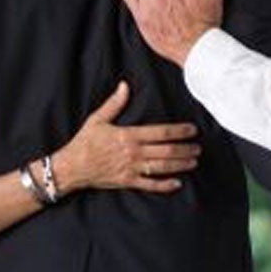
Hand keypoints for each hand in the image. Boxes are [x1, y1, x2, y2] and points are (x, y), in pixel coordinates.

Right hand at [53, 81, 200, 193]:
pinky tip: (177, 183)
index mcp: (128, 136)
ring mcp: (131, 169)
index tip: (192, 130)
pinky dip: (165, 185)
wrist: (72, 167)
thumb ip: (114, 103)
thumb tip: (124, 86)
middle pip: (167, 151)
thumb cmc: (84, 142)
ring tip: (193, 162)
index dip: (179, 131)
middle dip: (185, 149)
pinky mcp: (128, 182)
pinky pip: (150, 185)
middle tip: (198, 148)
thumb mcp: (97, 119)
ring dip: (180, 165)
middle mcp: (133, 153)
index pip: (161, 132)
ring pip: (162, 168)